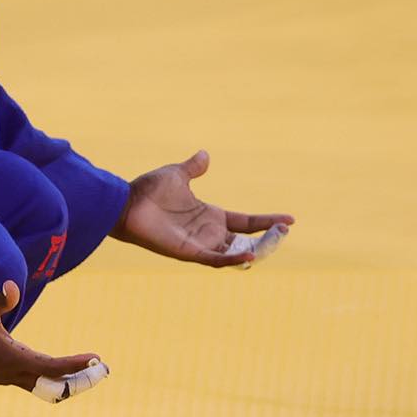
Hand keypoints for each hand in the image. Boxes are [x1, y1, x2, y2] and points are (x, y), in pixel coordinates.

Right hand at [0, 280, 99, 389]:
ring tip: (88, 370)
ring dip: (65, 380)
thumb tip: (12, 286)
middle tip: (102, 370)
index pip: (51, 367)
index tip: (95, 358)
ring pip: (43, 385)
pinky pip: (32, 381)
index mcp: (9, 358)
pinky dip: (50, 378)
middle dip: (78, 379)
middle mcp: (9, 373)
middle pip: (52, 383)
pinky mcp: (0, 375)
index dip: (75, 364)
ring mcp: (4, 377)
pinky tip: (59, 369)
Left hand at [111, 149, 293, 267]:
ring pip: (235, 254)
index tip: (291, 219)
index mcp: (210, 215)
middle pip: (247, 241)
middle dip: (268, 239)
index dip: (267, 221)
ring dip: (255, 251)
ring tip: (274, 243)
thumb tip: (205, 155)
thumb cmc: (148, 191)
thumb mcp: (177, 175)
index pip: (247, 222)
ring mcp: (200, 244)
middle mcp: (209, 232)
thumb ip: (193, 168)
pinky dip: (231, 261)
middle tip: (285, 231)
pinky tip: (249, 256)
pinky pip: (215, 260)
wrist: (126, 203)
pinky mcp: (189, 252)